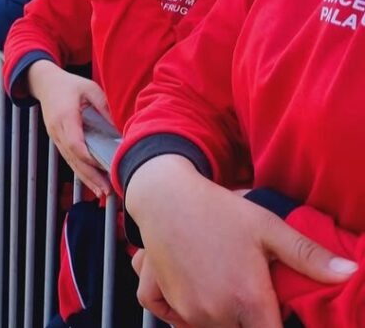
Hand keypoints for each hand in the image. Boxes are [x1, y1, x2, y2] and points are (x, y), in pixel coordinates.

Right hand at [29, 60, 112, 195]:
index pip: (75, 143)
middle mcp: (57, 130)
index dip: (89, 158)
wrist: (44, 83)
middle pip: (73, 158)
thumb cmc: (69, 84)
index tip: (106, 168)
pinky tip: (92, 182)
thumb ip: (104, 105)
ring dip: (86, 179)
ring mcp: (55, 136)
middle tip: (107, 191)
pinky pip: (69, 159)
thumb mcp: (90, 88)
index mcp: (65, 116)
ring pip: (71, 162)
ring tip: (102, 193)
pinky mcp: (57, 140)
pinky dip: (81, 172)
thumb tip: (121, 126)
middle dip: (90, 176)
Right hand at [126, 156, 355, 326]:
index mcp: (247, 301)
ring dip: (223, 318)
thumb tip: (350, 273)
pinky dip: (184, 317)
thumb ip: (308, 256)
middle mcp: (215, 313)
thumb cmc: (218, 209)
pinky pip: (176, 322)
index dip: (277, 324)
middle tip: (249, 289)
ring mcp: (187, 310)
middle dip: (251, 319)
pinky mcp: (164, 300)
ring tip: (224, 284)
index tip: (276, 311)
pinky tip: (195, 295)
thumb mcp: (267, 226)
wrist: (164, 195)